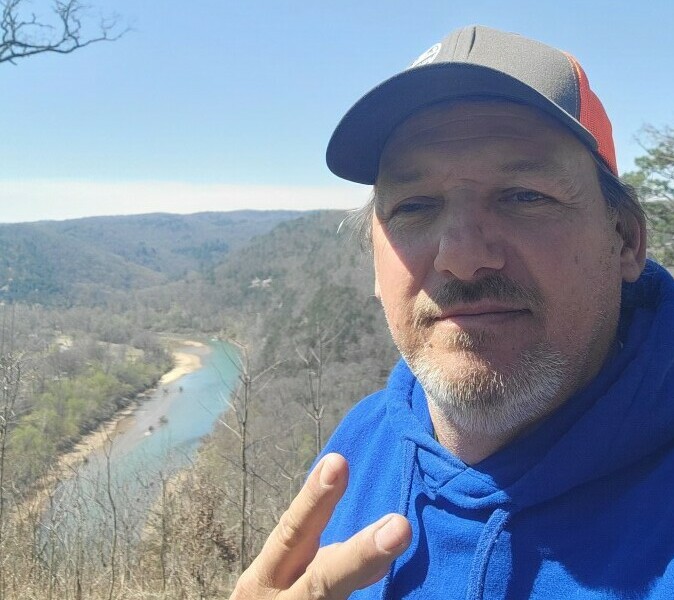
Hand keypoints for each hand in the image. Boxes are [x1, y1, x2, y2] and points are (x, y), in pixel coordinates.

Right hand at [230, 453, 411, 598]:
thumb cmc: (274, 599)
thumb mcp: (282, 580)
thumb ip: (320, 558)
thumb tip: (387, 528)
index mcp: (266, 579)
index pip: (292, 533)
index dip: (313, 500)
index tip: (338, 462)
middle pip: (322, 581)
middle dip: (360, 555)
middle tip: (400, 525)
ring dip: (368, 573)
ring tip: (399, 537)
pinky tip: (411, 597)